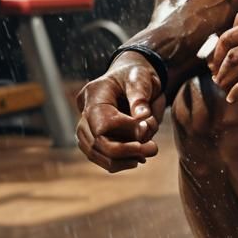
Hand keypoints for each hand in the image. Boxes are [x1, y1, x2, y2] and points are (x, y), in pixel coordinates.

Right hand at [75, 53, 164, 172]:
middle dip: (126, 151)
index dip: (127, 132)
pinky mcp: (90, 136)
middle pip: (96, 142)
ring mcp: (84, 124)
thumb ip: (142, 99)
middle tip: (152, 149)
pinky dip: (118, 161)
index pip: (102, 124)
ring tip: (147, 153)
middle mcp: (84, 110)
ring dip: (123, 160)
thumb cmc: (138, 76)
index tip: (148, 127)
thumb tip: (143, 122)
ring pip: (95, 153)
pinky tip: (137, 157)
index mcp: (95, 93)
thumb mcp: (143, 79)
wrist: (131, 78)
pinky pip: (98, 156)